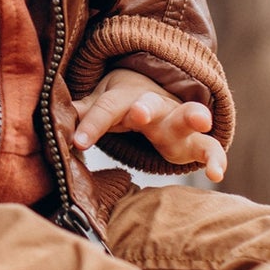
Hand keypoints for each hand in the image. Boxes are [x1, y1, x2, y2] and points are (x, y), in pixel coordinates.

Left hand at [73, 68, 226, 181]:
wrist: (155, 94)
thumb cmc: (121, 104)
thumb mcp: (100, 105)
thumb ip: (82, 113)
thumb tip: (52, 118)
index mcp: (123, 99)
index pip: (105, 110)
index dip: (92, 125)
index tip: (77, 142)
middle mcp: (152, 107)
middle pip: (148, 104)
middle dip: (143, 108)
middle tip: (138, 113)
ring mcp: (176, 122)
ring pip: (185, 117)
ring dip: (192, 116)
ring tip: (201, 119)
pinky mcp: (195, 141)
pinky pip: (210, 148)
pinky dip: (216, 159)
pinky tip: (217, 175)